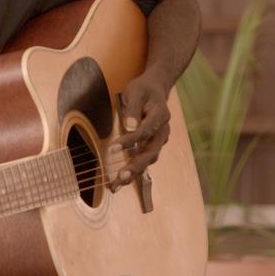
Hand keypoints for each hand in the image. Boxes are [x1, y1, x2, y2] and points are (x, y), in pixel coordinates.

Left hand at [109, 76, 170, 192]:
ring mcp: (158, 141)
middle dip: (135, 166)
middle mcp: (163, 132)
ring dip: (133, 174)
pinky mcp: (151, 146)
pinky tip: (117, 183)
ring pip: (147, 161)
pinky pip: (143, 161)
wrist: (155, 89)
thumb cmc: (143, 90)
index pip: (145, 131)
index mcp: (160, 116)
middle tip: (120, 177)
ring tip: (116, 186)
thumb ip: (132, 109)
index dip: (129, 141)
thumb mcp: (136, 92)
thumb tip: (128, 126)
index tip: (112, 149)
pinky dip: (132, 173)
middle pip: (150, 152)